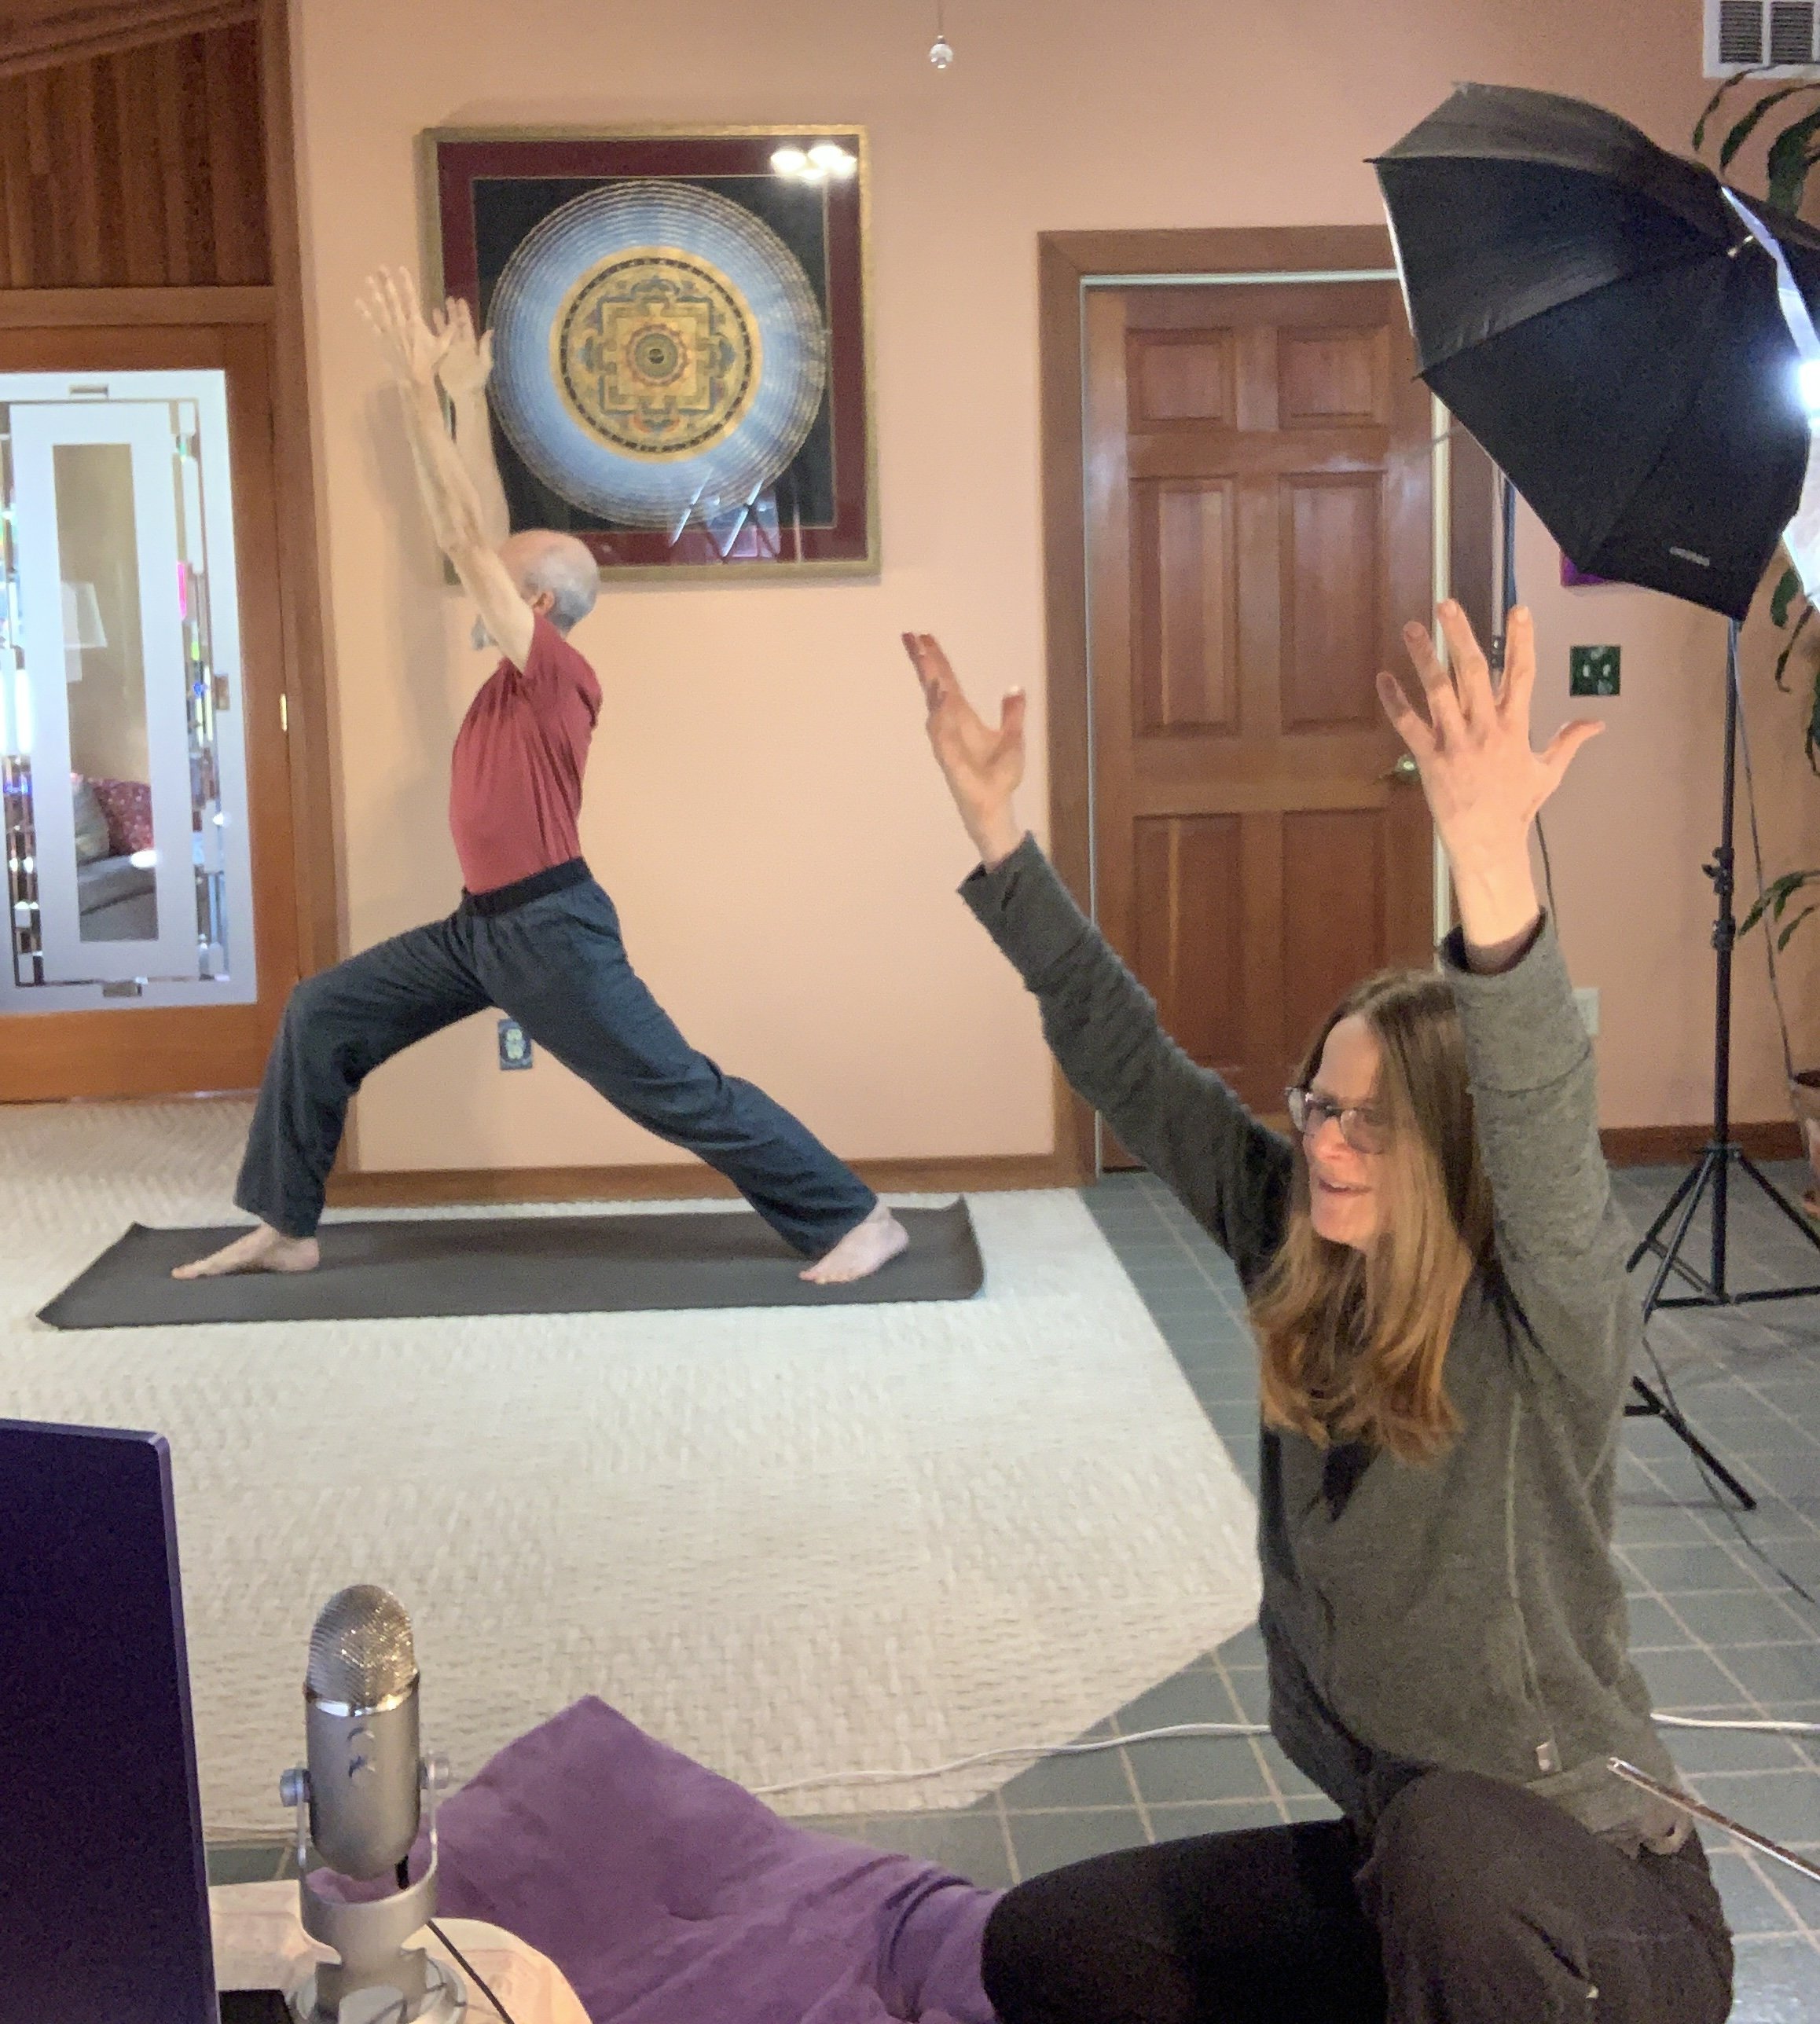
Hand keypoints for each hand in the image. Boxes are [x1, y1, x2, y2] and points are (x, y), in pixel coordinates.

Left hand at [358, 267, 451, 389]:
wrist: (414, 378)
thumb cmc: (429, 362)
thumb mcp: (443, 346)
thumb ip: (450, 331)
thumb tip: (459, 318)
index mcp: (416, 322)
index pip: (410, 298)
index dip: (406, 282)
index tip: (401, 268)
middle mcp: (401, 323)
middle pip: (393, 299)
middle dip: (387, 282)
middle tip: (380, 267)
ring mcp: (389, 331)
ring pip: (381, 308)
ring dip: (374, 292)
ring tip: (368, 279)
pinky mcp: (381, 339)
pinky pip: (371, 324)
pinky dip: (364, 313)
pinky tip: (357, 302)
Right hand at [436, 296, 492, 399]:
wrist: (465, 395)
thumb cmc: (476, 381)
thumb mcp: (484, 364)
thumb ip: (485, 347)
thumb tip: (490, 330)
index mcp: (471, 345)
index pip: (467, 325)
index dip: (463, 313)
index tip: (460, 300)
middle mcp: (460, 345)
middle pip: (455, 325)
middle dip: (452, 312)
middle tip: (449, 298)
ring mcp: (450, 350)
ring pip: (445, 331)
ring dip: (441, 320)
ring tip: (437, 308)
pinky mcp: (441, 356)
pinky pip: (437, 342)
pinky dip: (434, 333)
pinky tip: (429, 325)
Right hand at [903, 632, 1026, 868]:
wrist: (996, 803)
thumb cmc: (1001, 775)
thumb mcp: (1013, 737)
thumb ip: (1012, 712)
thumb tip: (1016, 687)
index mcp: (963, 715)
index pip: (947, 681)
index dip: (936, 658)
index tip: (924, 636)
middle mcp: (950, 723)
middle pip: (933, 686)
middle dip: (922, 661)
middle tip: (909, 636)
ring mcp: (946, 739)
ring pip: (934, 704)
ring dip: (930, 681)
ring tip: (924, 657)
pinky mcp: (949, 756)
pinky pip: (942, 730)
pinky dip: (941, 712)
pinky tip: (942, 694)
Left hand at [1377, 601, 1602, 952]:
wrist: (1487, 842)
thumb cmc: (1517, 808)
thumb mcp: (1548, 773)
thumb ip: (1568, 742)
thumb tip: (1597, 724)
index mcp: (1515, 727)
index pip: (1522, 673)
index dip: (1521, 640)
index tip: (1517, 610)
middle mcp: (1485, 729)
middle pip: (1473, 671)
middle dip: (1460, 635)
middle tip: (1447, 604)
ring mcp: (1455, 742)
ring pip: (1437, 691)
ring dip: (1423, 658)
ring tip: (1411, 628)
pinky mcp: (1429, 758)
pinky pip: (1408, 724)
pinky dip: (1394, 701)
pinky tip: (1383, 677)